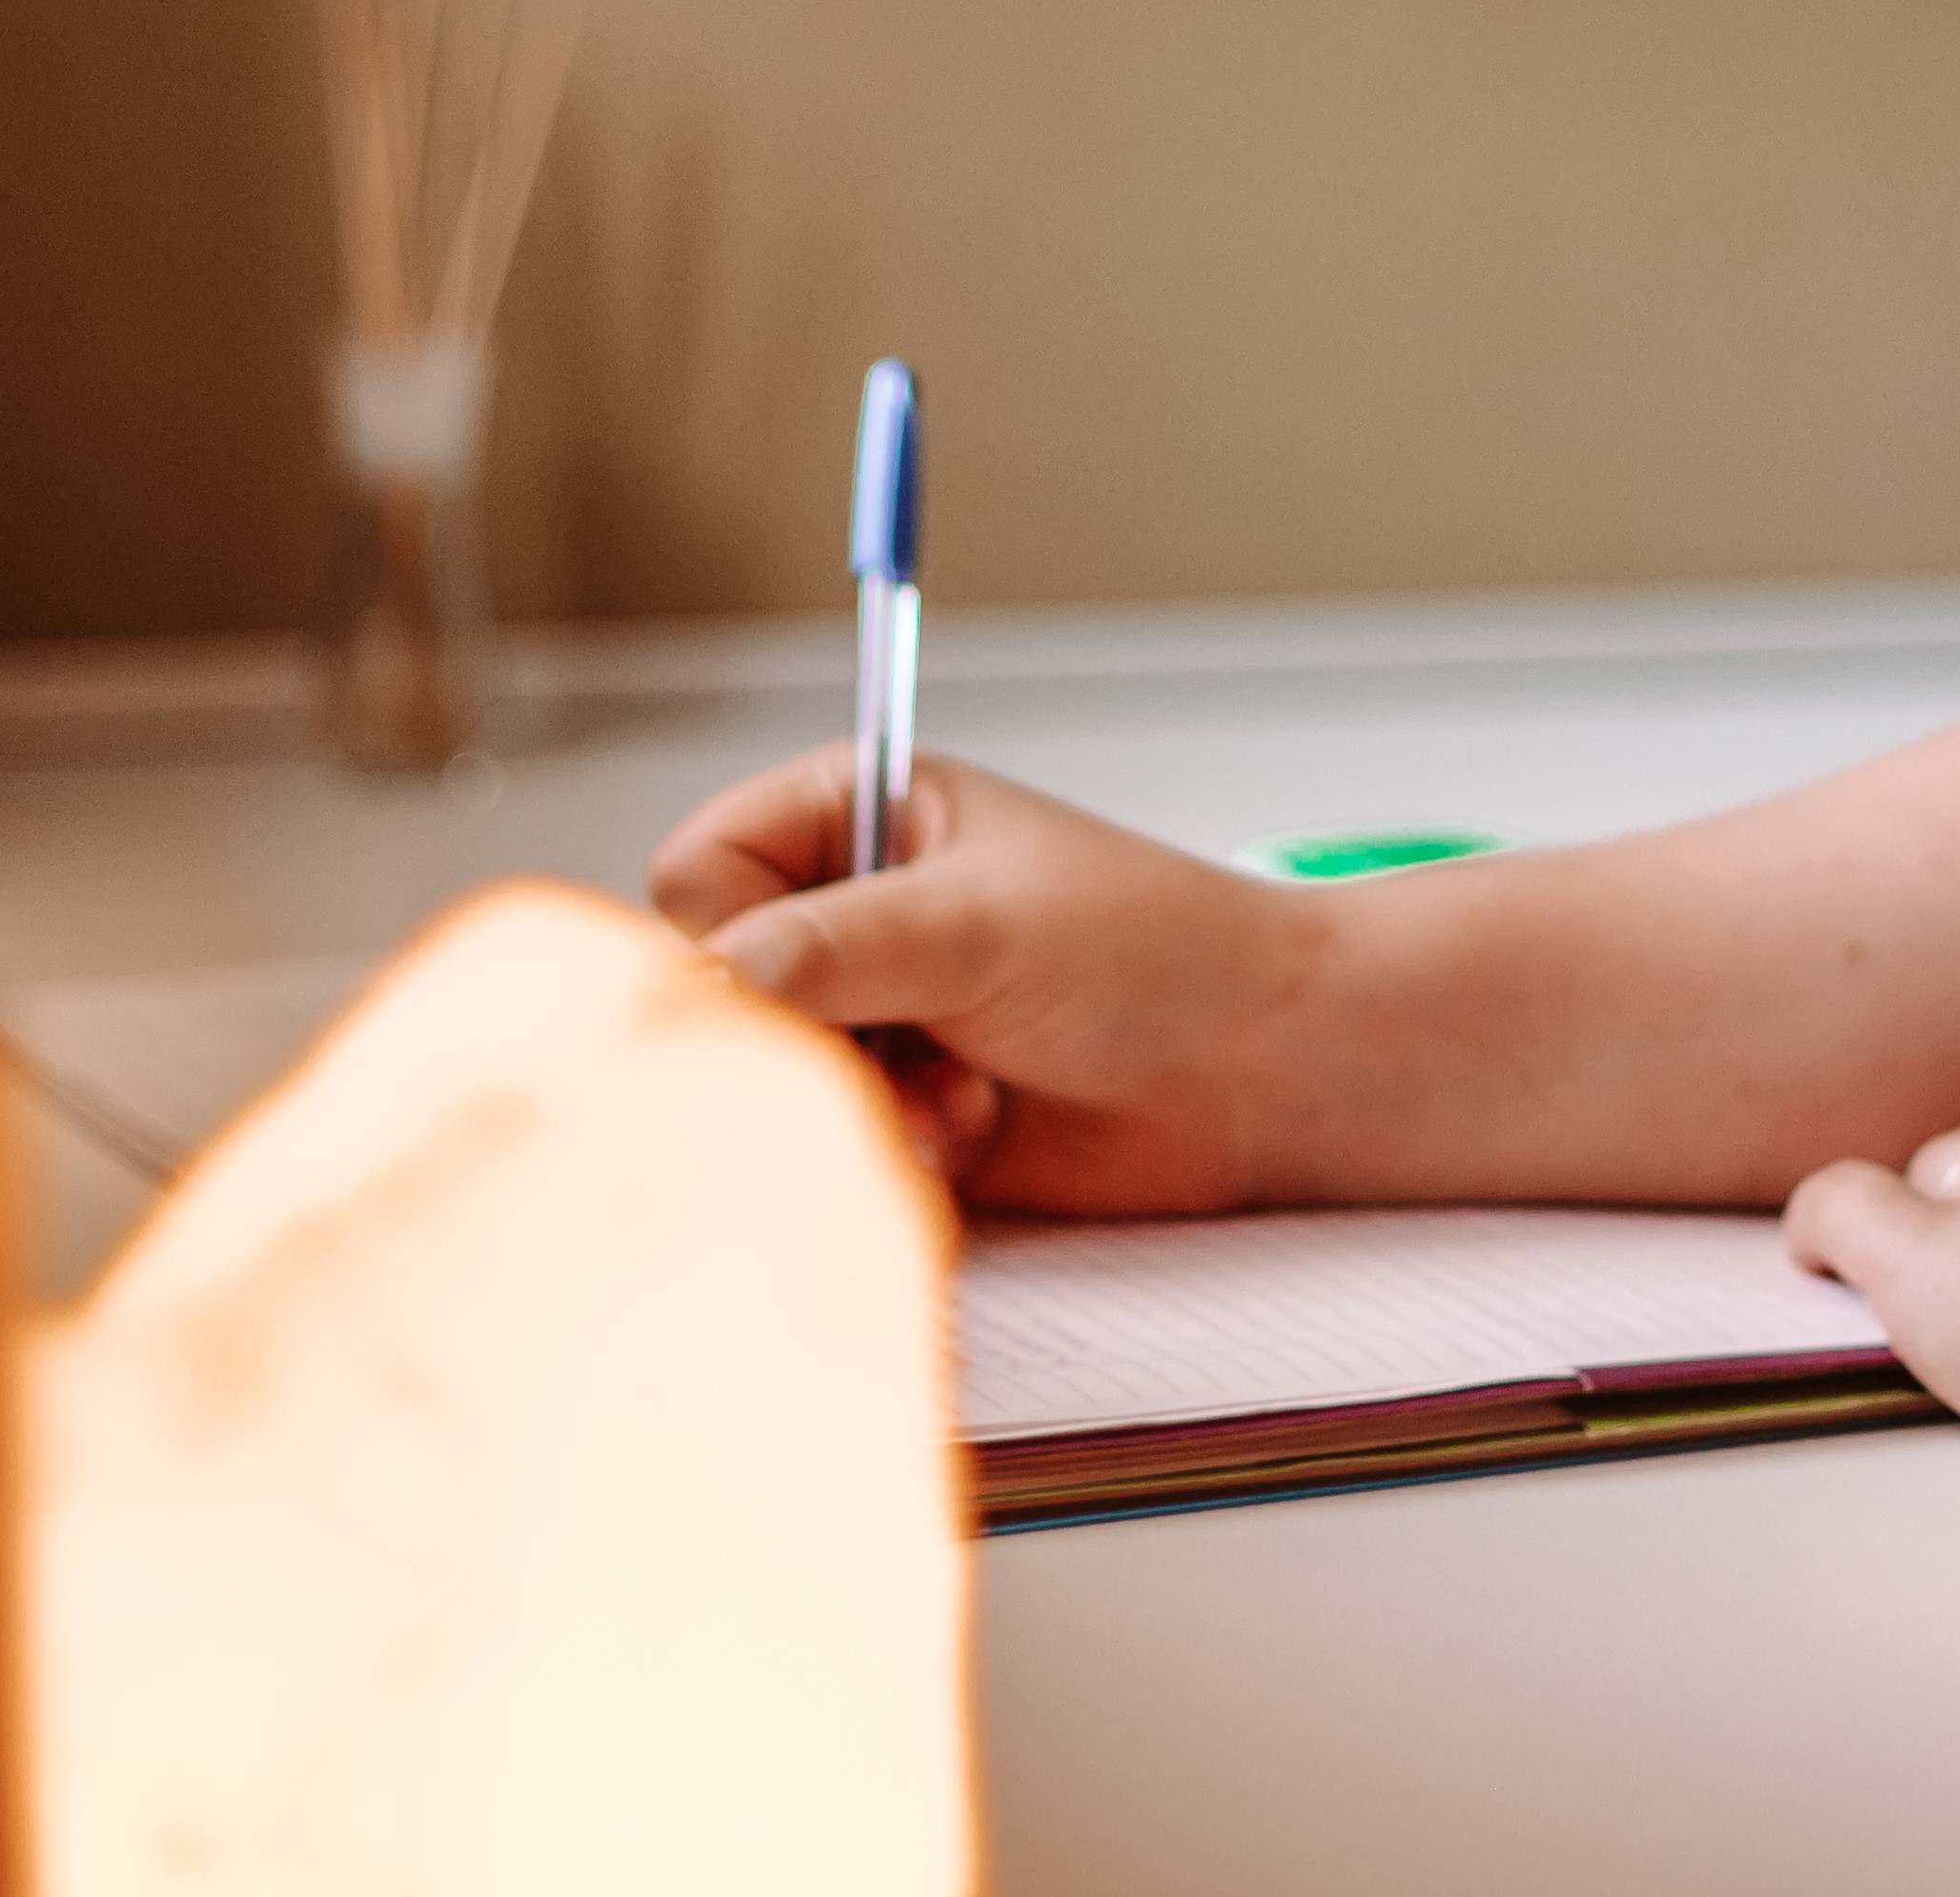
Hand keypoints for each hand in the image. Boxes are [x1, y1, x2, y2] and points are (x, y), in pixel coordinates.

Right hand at [650, 745, 1332, 1214]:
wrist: (1260, 1072)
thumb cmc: (1151, 952)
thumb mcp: (972, 925)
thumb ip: (824, 950)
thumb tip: (699, 989)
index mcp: (861, 815)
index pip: (700, 868)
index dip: (726, 929)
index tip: (792, 971)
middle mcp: (855, 912)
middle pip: (718, 983)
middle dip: (803, 1030)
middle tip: (887, 1039)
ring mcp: (878, 1014)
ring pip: (771, 1073)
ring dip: (856, 1096)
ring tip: (956, 1089)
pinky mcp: (905, 1108)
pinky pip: (828, 1140)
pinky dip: (891, 1145)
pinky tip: (975, 1128)